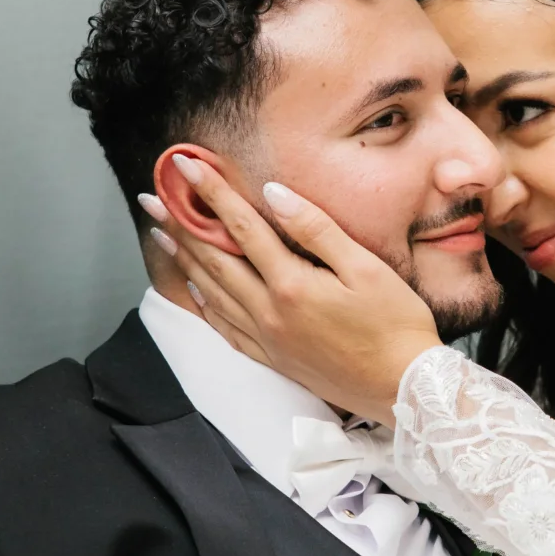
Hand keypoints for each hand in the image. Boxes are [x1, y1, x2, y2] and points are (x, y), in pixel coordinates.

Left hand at [148, 158, 440, 424]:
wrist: (403, 389)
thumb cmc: (396, 326)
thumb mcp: (366, 268)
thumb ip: (316, 230)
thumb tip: (273, 195)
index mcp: (291, 285)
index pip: (240, 227)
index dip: (211, 193)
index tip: (185, 167)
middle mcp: (269, 313)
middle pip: (213, 259)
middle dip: (180, 224)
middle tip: (151, 198)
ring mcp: (267, 339)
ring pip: (212, 292)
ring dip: (183, 260)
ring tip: (161, 235)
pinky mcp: (273, 359)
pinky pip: (226, 328)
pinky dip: (205, 305)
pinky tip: (195, 290)